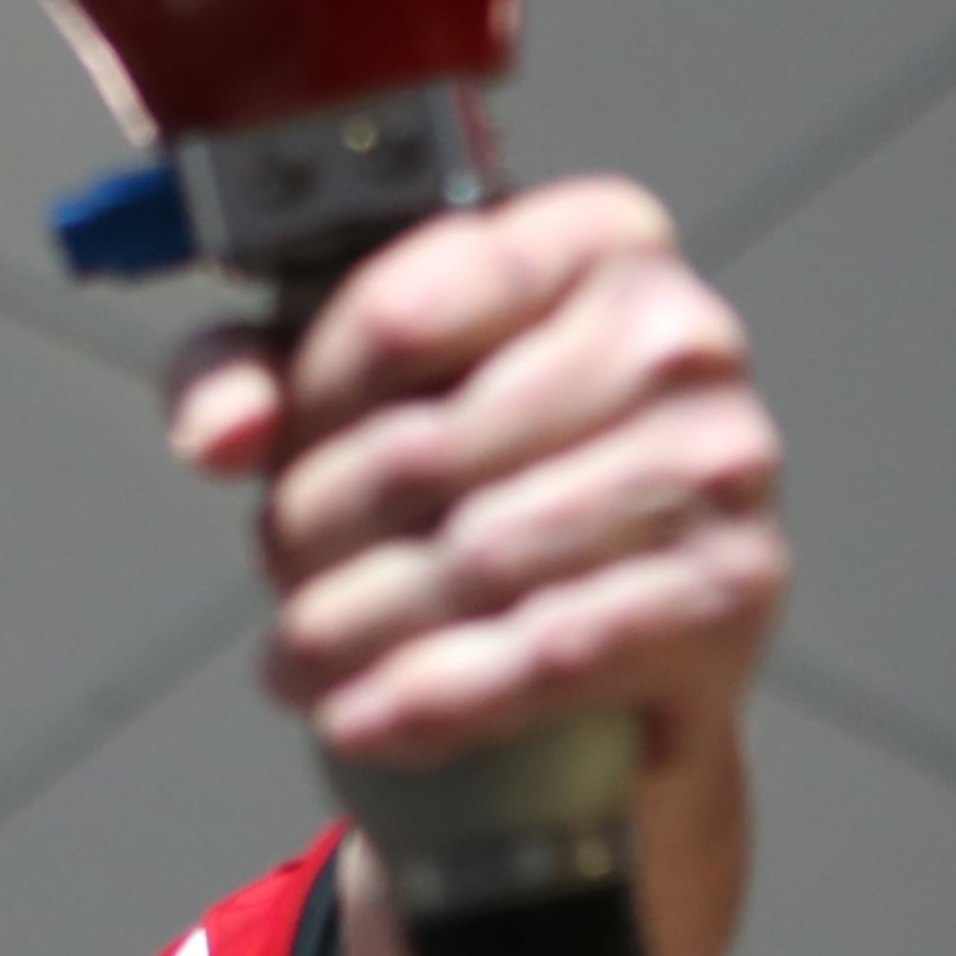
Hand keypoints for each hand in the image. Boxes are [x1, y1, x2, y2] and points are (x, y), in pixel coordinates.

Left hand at [165, 176, 783, 772]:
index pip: (393, 313)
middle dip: (309, 536)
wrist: (611, 644)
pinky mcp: (734, 591)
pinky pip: (547, 654)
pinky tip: (361, 717)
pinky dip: (430, 700)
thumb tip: (221, 435)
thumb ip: (249, 372)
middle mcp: (680, 334)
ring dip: (350, 629)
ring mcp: (723, 462)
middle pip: (417, 452)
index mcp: (590, 238)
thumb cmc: (471, 480)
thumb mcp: (341, 393)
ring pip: (471, 562)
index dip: (306, 406)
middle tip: (282, 577)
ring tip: (300, 658)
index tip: (277, 458)